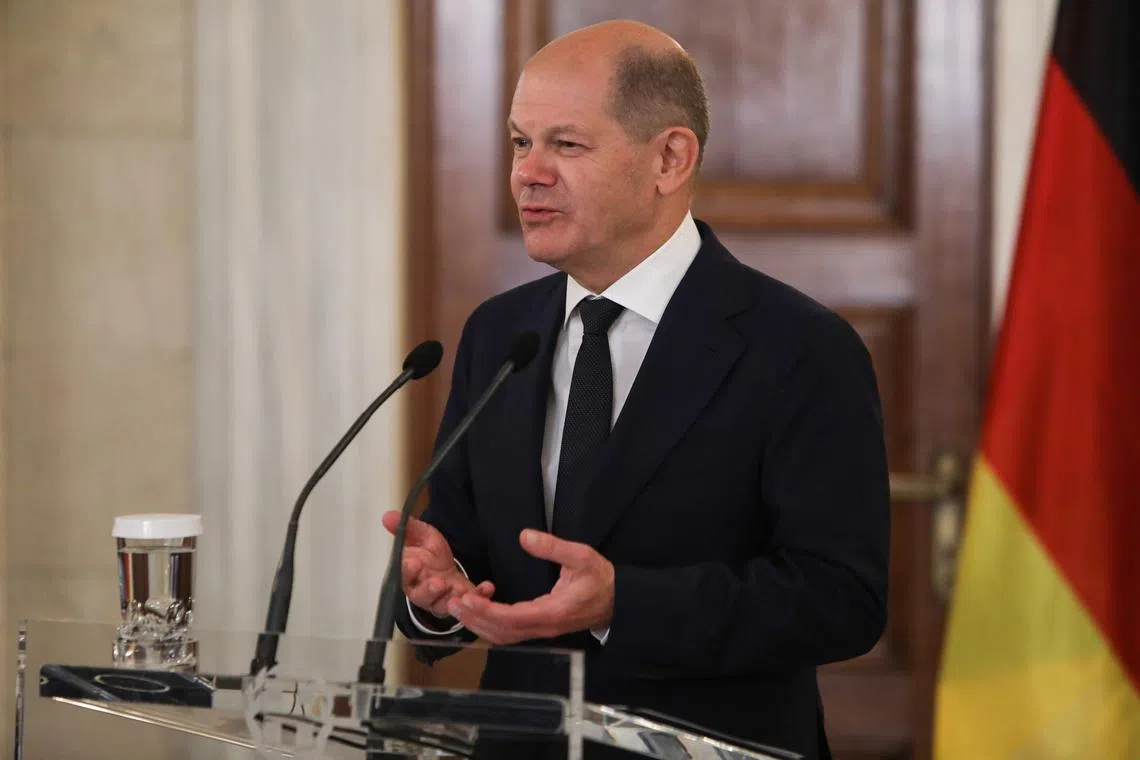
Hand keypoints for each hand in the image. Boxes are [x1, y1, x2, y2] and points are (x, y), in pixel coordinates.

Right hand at [381, 511, 493, 618]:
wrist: (446, 567)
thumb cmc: (429, 555)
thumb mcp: (420, 536)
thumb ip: (406, 527)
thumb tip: (387, 516)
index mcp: (409, 575)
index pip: (403, 575)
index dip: (407, 571)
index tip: (413, 563)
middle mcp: (422, 591)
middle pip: (421, 596)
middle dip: (429, 591)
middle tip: (438, 583)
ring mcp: (441, 599)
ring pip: (442, 604)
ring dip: (451, 598)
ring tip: (458, 590)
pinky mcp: (460, 600)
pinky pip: (469, 602)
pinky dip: (479, 596)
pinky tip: (487, 587)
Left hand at [445, 529, 614, 644]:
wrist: (617, 601)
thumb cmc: (600, 579)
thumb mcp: (581, 556)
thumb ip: (553, 547)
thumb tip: (525, 536)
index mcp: (553, 612)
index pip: (513, 618)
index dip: (486, 612)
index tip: (466, 599)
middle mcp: (544, 627)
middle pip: (502, 632)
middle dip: (475, 620)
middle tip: (452, 602)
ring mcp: (541, 630)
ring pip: (504, 636)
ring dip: (479, 624)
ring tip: (458, 608)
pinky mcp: (540, 627)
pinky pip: (510, 633)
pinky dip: (490, 626)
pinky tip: (478, 613)